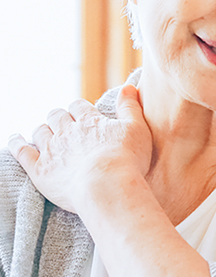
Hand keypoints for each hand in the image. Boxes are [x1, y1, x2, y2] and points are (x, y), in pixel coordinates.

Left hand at [7, 84, 151, 213]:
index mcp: (89, 121)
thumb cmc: (127, 160)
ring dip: (43, 132)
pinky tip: (15, 139)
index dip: (81, 111)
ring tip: (48, 137)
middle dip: (60, 120)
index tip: (85, 118)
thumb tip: (129, 86)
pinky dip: (16, 143)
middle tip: (67, 129)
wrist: (108, 188)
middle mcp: (66, 131)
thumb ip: (130, 107)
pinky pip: (21, 151)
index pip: (79, 107)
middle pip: (57, 116)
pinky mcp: (39, 169)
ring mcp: (51, 149)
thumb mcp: (137, 130)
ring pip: (40, 132)